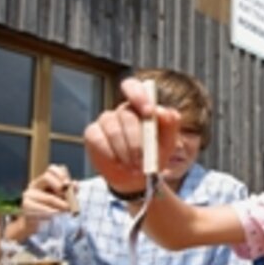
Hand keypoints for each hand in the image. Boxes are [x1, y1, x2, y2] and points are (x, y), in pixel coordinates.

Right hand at [21, 165, 73, 214]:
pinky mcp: (26, 205)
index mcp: (44, 180)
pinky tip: (57, 213)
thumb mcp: (63, 198)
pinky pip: (42, 208)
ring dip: (61, 204)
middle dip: (59, 186)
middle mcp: (35, 184)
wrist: (35, 221)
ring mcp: (29, 194)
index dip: (61, 174)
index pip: (52, 168)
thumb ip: (71, 191)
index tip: (69, 184)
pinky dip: (52, 212)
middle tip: (68, 196)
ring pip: (48, 197)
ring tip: (67, 209)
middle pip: (46, 177)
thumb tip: (75, 184)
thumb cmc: (51, 207)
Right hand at [83, 78, 181, 192]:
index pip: (133, 87)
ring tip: (134, 167)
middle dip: (137, 140)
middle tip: (143, 161)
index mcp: (140, 106)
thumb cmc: (153, 155)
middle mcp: (121, 110)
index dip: (139, 95)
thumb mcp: (169, 141)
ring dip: (126, 152)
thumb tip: (162, 112)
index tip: (149, 112)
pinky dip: (111, 155)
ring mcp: (105, 121)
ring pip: (114, 130)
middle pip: (126, 115)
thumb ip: (170, 124)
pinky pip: (98, 140)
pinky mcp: (93, 134)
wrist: (137, 177)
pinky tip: (119, 164)